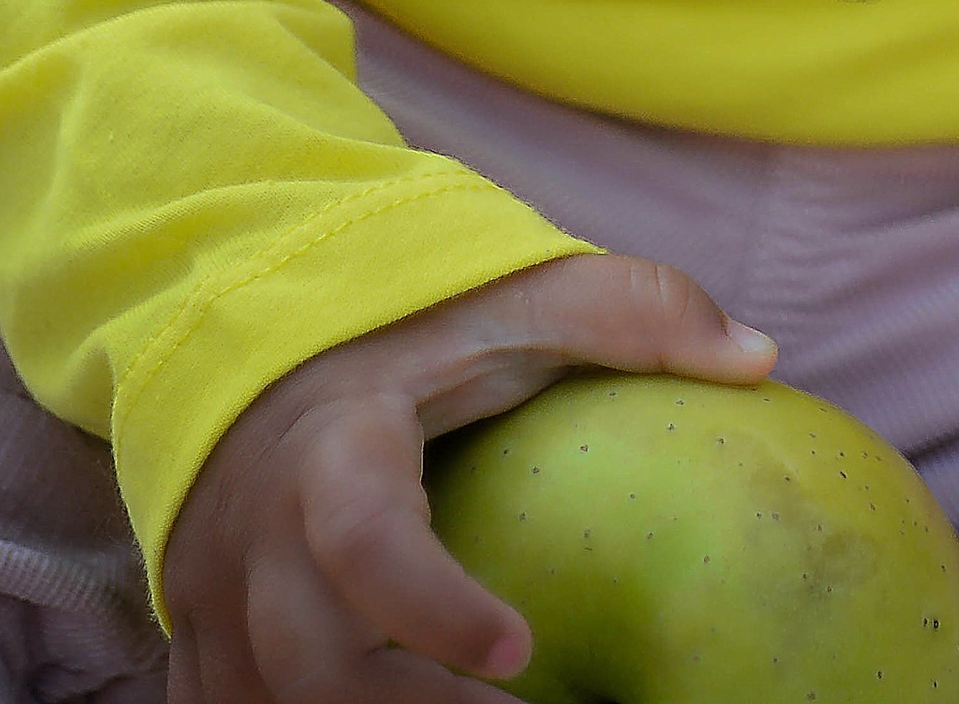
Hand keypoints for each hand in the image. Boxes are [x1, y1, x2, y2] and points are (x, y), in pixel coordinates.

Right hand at [161, 247, 775, 703]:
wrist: (255, 310)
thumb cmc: (412, 315)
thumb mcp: (519, 294)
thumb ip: (635, 312)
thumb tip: (761, 358)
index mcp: (337, 442)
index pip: (366, 538)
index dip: (432, 607)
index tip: (521, 653)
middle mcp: (256, 526)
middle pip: (307, 663)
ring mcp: (213, 586)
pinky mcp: (197, 626)